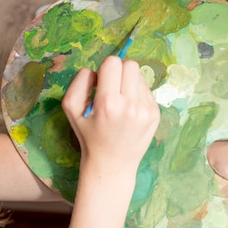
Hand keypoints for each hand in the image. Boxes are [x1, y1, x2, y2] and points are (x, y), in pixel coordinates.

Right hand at [62, 56, 159, 177]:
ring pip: (140, 76)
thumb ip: (79, 83)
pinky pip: (147, 90)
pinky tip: (129, 109)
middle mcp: (130, 105)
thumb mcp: (71, 110)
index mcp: (108, 103)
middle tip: (113, 87)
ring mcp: (146, 110)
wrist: (112, 164)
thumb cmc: (89, 136)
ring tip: (121, 100)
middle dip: (120, 71)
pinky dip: (137, 94)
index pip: (113, 63)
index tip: (102, 81)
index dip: (105, 68)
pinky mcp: (155, 114)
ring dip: (129, 82)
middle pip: (130, 65)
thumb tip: (95, 70)